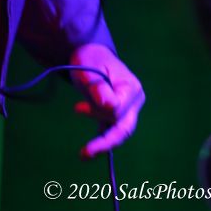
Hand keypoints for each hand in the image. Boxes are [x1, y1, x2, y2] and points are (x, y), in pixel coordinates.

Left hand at [69, 43, 144, 158]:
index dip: (98, 112)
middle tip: (86, 152)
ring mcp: (127, 110)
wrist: (91, 56)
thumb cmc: (91, 59)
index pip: (118, 109)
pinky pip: (112, 132)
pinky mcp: (117, 116)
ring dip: (103, 144)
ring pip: (118, 133)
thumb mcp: (90, 67)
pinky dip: (101, 141)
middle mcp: (134, 101)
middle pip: (124, 127)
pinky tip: (88, 153)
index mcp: (131, 87)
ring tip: (84, 155)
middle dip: (106, 141)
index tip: (77, 109)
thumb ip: (98, 86)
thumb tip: (108, 105)